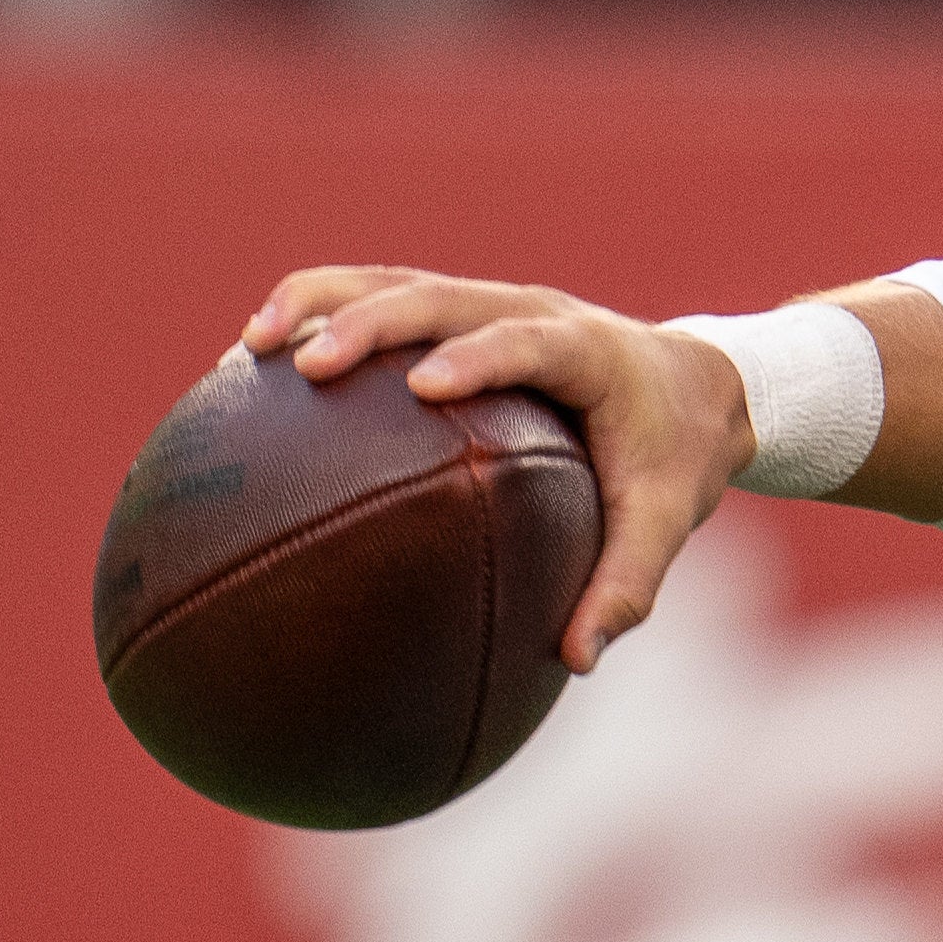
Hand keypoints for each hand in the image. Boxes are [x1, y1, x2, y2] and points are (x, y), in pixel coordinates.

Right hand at [240, 264, 753, 670]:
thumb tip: (576, 660)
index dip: (479, 356)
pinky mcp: (456, 313)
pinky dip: (319, 316)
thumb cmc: (672, 460)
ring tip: (250, 347)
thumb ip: (626, 586)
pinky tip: (256, 364)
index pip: (526, 340)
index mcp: (585, 349)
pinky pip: (380, 300)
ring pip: (393, 281)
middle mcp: (528, 306)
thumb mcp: (664, 522)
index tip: (425, 387)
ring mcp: (486, 301)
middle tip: (305, 365)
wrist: (692, 387)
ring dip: (320, 302)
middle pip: (438, 295)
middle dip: (369, 321)